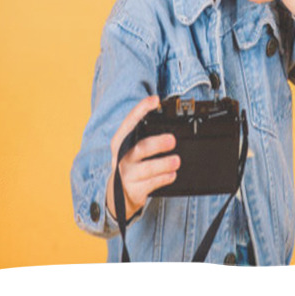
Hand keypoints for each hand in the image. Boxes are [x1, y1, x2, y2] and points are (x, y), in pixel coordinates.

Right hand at [105, 95, 180, 222]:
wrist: (117, 195)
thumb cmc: (130, 163)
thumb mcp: (130, 147)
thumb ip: (142, 134)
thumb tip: (163, 113)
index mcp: (120, 141)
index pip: (129, 121)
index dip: (141, 109)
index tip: (155, 100)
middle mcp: (121, 157)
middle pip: (140, 148)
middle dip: (157, 144)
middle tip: (172, 140)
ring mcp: (126, 175)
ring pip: (147, 169)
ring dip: (164, 164)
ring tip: (176, 161)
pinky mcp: (134, 190)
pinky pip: (152, 184)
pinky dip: (164, 178)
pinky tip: (172, 174)